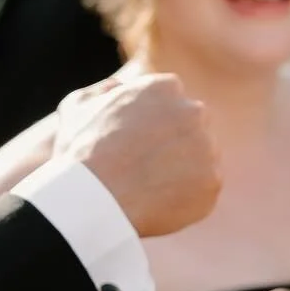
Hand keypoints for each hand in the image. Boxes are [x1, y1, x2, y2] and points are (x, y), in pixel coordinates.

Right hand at [54, 72, 220, 236]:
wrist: (92, 198)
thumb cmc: (79, 152)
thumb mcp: (76, 108)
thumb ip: (102, 91)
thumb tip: (119, 87)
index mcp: (165, 87)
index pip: (171, 102)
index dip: (155, 124)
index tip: (138, 143)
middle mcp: (194, 111)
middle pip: (192, 127)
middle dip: (175, 144)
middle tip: (147, 167)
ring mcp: (208, 146)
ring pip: (202, 158)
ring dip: (184, 171)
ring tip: (149, 188)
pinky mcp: (213, 180)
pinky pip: (204, 188)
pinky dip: (187, 198)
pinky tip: (160, 203)